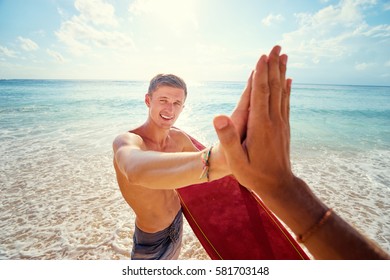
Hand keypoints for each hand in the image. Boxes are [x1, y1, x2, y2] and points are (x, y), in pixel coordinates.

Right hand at [213, 46, 291, 196]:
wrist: (278, 185)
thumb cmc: (254, 174)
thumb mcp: (236, 161)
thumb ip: (228, 139)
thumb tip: (219, 117)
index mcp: (261, 126)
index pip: (260, 94)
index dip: (260, 74)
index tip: (263, 56)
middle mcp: (273, 120)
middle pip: (274, 88)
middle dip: (274, 66)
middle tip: (276, 47)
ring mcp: (281, 123)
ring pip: (282, 92)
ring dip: (281, 73)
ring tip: (283, 57)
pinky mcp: (284, 127)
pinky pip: (285, 103)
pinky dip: (286, 89)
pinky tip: (288, 81)